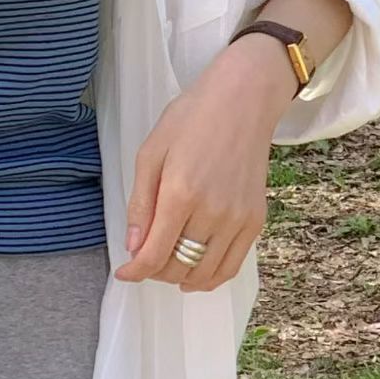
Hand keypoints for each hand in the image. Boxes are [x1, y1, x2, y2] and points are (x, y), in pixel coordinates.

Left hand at [113, 30, 300, 291]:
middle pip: (177, 267)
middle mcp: (212, 213)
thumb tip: (134, 247)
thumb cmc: (192, 119)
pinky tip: (194, 274)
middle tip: (145, 259)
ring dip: (180, 277)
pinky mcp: (255, 220)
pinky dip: (210, 278)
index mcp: (181, 194)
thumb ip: (140, 204)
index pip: (154, 255)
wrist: (244, 100)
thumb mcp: (151, 153)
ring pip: (204, 274)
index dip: (135, 272)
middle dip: (154, 272)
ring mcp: (237, 219)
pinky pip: (231, 266)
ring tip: (168, 266)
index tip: (124, 273)